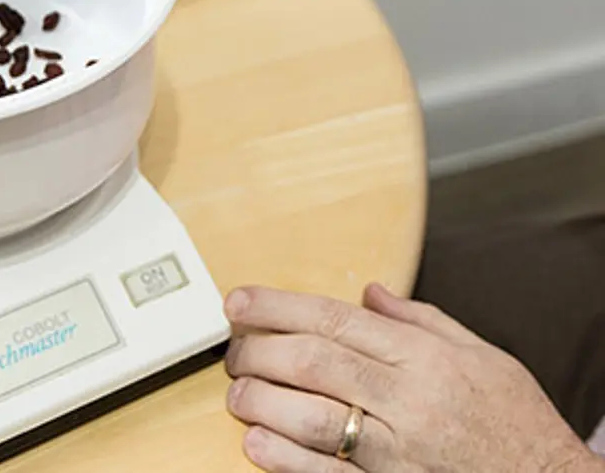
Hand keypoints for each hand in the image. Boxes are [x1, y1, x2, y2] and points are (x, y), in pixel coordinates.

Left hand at [222, 283, 604, 471]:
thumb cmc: (515, 422)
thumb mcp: (482, 355)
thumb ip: (420, 320)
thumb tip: (368, 290)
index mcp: (425, 358)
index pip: (335, 319)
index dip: (277, 307)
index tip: (238, 301)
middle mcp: (407, 400)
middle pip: (313, 363)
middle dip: (259, 351)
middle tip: (232, 350)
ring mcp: (396, 451)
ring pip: (311, 418)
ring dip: (262, 402)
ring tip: (238, 392)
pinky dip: (284, 459)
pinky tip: (256, 443)